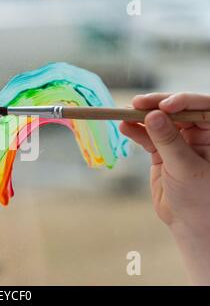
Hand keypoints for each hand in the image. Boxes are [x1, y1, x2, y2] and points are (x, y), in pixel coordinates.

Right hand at [120, 92, 209, 283]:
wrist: (190, 224)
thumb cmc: (200, 199)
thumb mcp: (185, 168)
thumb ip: (169, 141)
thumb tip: (153, 115)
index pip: (203, 108)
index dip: (184, 102)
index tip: (164, 106)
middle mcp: (199, 134)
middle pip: (177, 111)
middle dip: (156, 106)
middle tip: (137, 104)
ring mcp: (178, 142)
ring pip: (159, 122)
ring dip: (142, 117)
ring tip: (125, 114)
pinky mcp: (161, 152)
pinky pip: (147, 136)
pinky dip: (135, 131)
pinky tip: (124, 127)